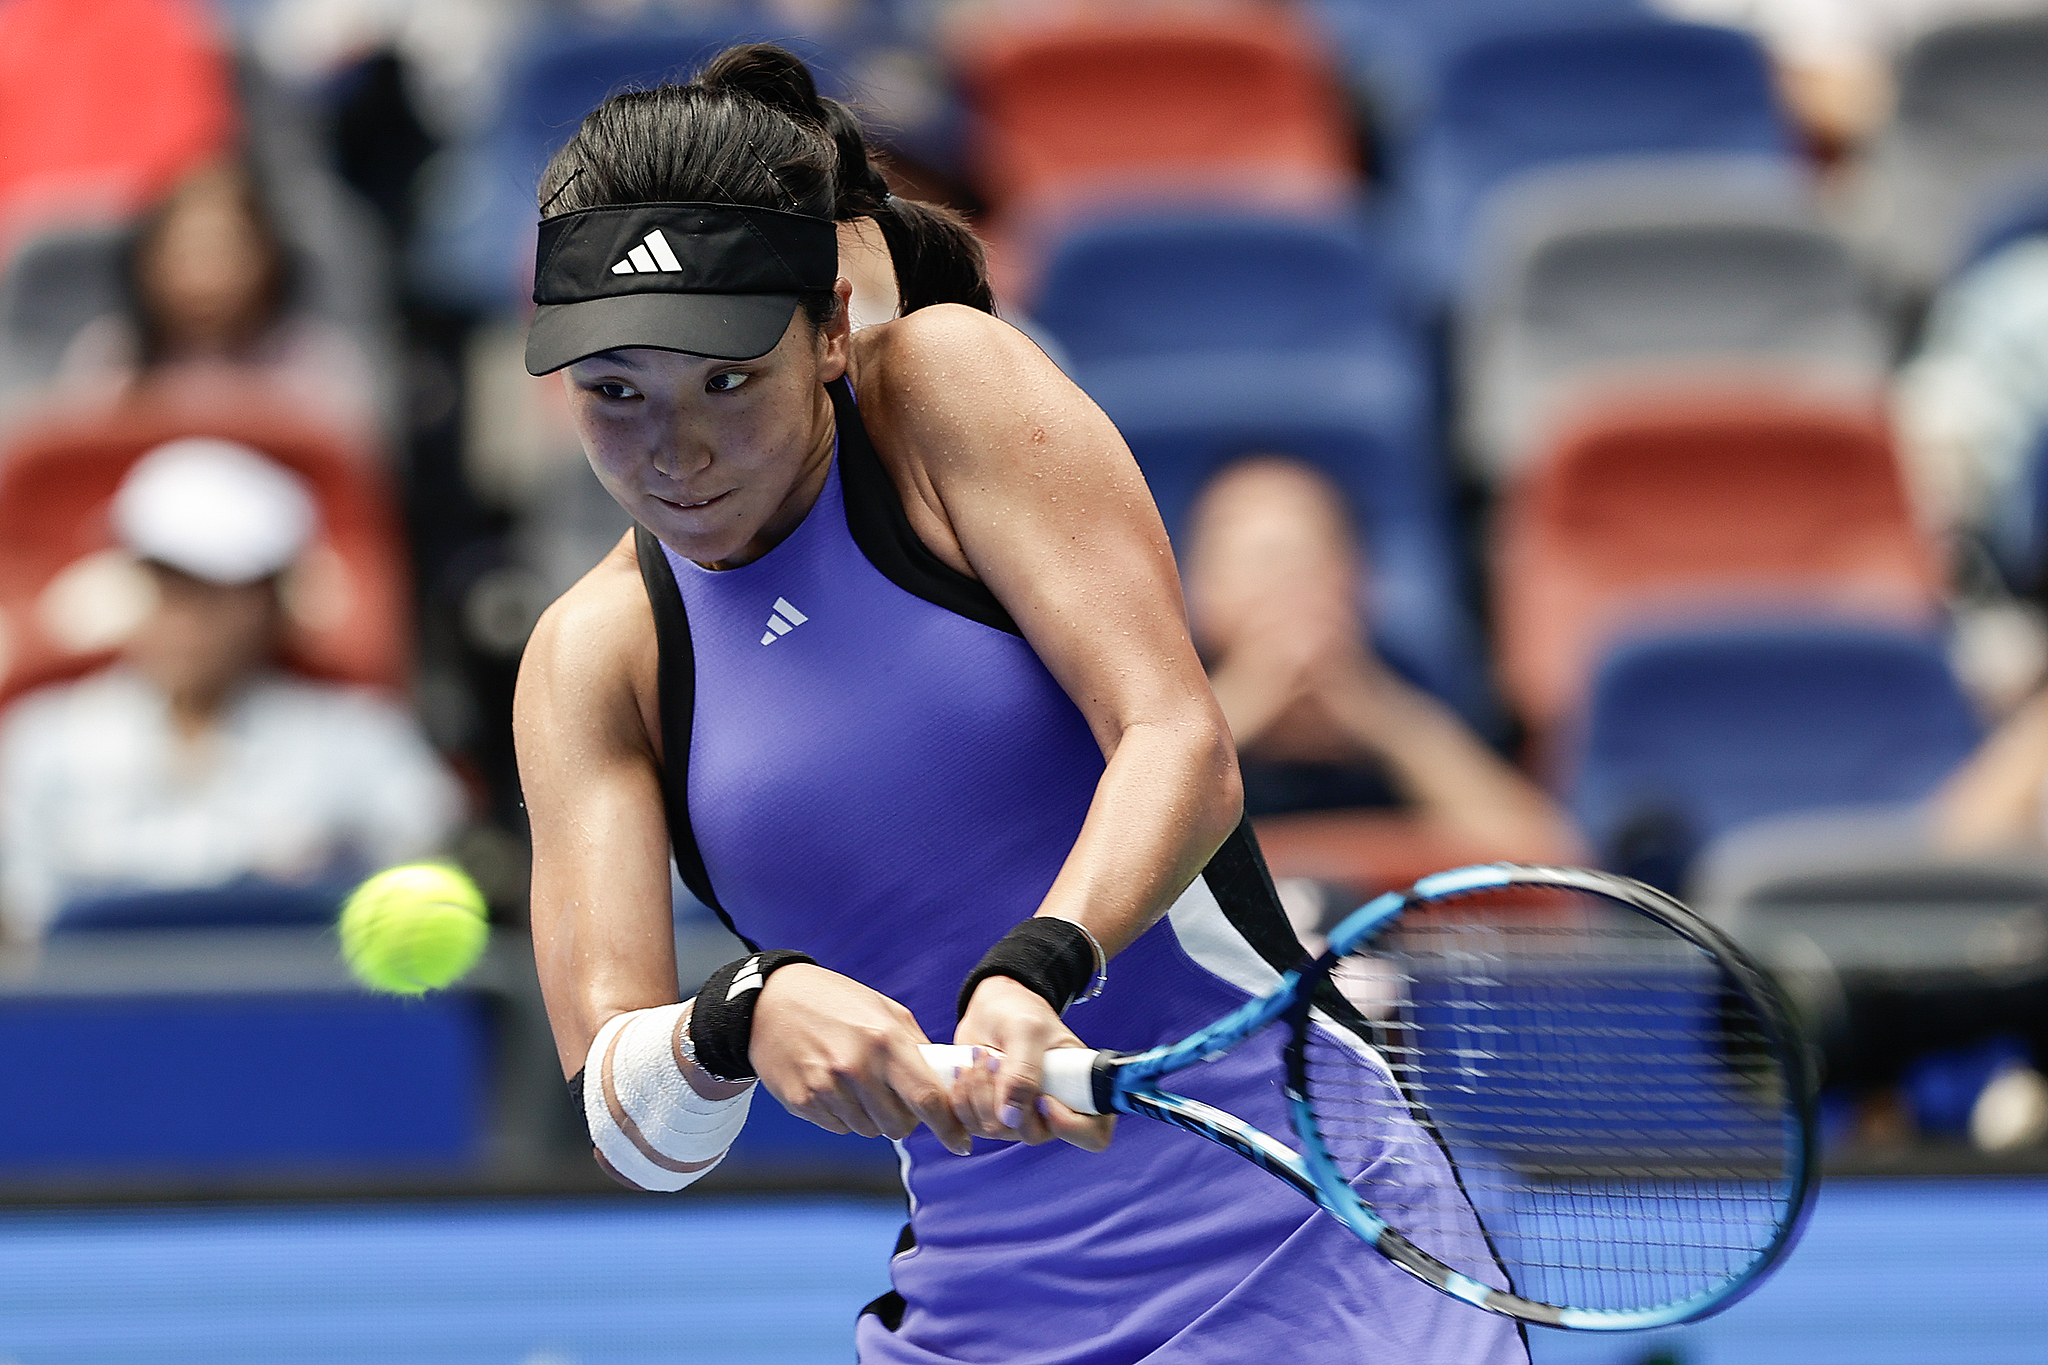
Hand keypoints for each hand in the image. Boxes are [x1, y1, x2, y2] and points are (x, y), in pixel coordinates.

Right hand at [748, 964, 972, 1154]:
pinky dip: (844, 1116)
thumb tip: (946, 1084)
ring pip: (869, 1130)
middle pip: (899, 1125)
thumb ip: (917, 1047)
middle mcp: (857, 1067)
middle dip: (905, 1119)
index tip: (962, 1143)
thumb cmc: (837, 1002)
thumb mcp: (884, 1011)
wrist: (771, 1001)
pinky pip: (839, 1128)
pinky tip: (834, 1086)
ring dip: (873, 1117)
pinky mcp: (803, 1101)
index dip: (949, 1127)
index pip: (927, 1098)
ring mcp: (827, 1087)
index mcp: (885, 1040)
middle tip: (896, 1098)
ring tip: (859, 1084)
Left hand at [953, 975, 1115, 1151]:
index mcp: (1080, 1089)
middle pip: (1032, 1134)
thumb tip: (1012, 1116)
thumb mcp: (1026, 1030)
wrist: (990, 1009)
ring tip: (980, 1055)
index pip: (1092, 1134)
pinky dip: (962, 1099)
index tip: (1042, 1097)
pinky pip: (973, 1125)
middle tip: (996, 1059)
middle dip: (1005, 1097)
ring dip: (979, 1093)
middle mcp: (1054, 1109)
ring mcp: (1022, 1115)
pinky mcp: (992, 1115)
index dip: (1068, 1126)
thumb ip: (1024, 1071)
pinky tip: (965, 1071)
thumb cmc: (1020, 1011)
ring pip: (998, 1130)